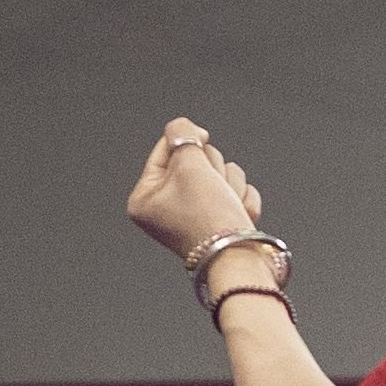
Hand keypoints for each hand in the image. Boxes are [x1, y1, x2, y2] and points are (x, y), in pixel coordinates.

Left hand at [126, 117, 265, 260]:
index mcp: (144, 198)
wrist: (238, 257)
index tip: (204, 138)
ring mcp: (194, 214)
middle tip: (211, 191)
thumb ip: (183, 135)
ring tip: (225, 206)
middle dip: (212, 170)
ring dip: (229, 184)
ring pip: (219, 172)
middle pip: (195, 159)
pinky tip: (237, 216)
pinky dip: (240, 199)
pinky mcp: (219, 219)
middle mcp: (165, 208)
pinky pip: (234, 190)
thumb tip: (182, 128)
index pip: (165, 148)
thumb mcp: (189, 164)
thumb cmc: (208, 215)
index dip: (187, 140)